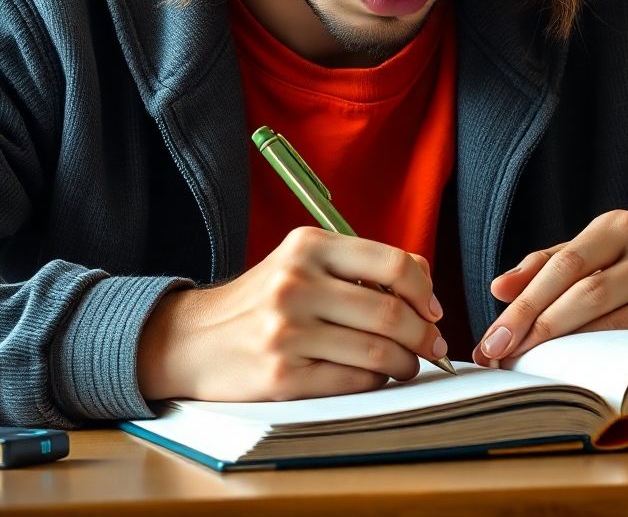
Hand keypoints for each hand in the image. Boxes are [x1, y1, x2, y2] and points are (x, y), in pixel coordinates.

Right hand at [137, 226, 446, 401]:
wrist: (193, 339)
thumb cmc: (261, 300)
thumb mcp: (302, 262)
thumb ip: (359, 264)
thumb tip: (424, 280)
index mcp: (308, 245)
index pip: (393, 264)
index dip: (425, 290)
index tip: (433, 309)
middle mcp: (297, 282)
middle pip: (391, 312)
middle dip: (424, 335)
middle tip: (434, 346)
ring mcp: (287, 330)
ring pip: (377, 352)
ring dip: (405, 362)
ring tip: (405, 363)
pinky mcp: (282, 375)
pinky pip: (353, 382)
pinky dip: (375, 382)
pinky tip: (373, 376)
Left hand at [473, 210, 627, 364]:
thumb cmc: (625, 281)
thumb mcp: (586, 263)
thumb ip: (541, 269)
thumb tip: (499, 288)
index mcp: (617, 225)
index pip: (561, 264)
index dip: (524, 304)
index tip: (492, 339)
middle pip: (584, 291)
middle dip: (536, 328)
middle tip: (502, 358)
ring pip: (611, 320)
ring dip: (566, 349)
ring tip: (531, 368)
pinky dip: (604, 359)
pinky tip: (578, 375)